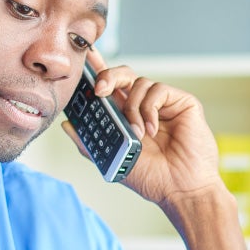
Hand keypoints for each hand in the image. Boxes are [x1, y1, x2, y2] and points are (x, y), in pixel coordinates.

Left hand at [61, 51, 223, 208]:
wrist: (182, 190)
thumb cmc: (154, 179)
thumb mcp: (113, 161)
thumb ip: (88, 144)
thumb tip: (67, 125)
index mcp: (128, 117)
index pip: (110, 87)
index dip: (97, 70)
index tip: (83, 60)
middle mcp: (145, 107)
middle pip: (123, 75)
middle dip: (107, 76)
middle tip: (99, 90)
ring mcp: (164, 104)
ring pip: (138, 82)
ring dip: (131, 108)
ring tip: (137, 133)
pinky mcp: (182, 102)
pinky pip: (158, 90)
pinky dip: (149, 109)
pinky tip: (151, 129)